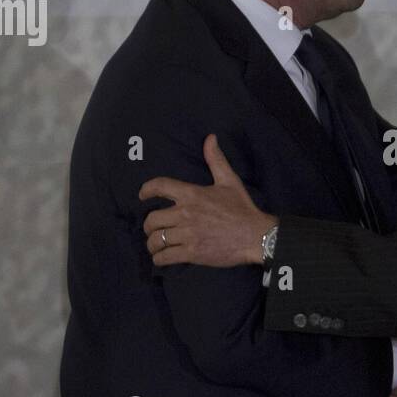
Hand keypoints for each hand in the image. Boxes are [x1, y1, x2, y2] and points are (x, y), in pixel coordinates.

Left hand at [140, 134, 275, 267]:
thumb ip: (216, 160)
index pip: (159, 186)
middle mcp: (185, 213)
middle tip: (152, 229)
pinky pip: (165, 257)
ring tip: (156, 246)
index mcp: (191, 194)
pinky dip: (159, 259)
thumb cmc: (242, 208)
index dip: (146, 190)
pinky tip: (162, 258)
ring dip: (152, 244)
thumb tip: (210, 138)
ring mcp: (187, 235)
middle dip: (148, 226)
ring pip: (156, 240)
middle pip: (151, 219)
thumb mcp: (230, 181)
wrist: (255, 235)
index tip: (142, 196)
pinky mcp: (192, 253)